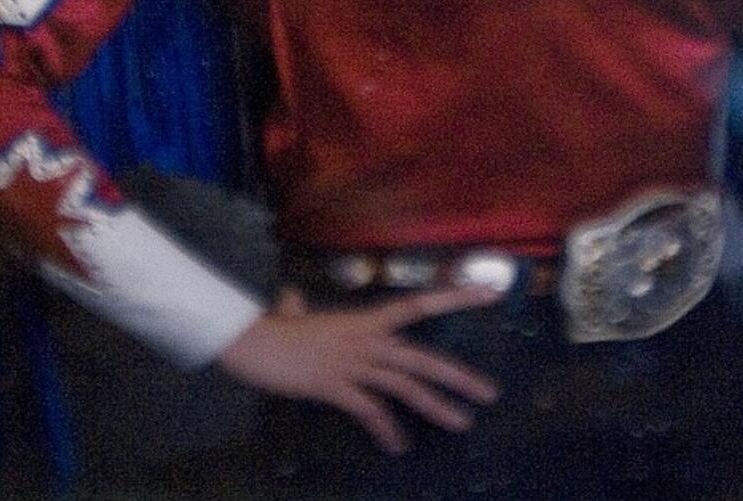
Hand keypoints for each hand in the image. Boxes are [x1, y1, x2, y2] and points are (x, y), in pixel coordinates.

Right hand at [218, 284, 501, 454]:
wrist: (252, 341)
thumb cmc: (275, 328)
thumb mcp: (296, 313)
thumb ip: (300, 308)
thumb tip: (290, 300)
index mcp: (366, 319)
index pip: (419, 303)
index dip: (454, 298)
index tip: (488, 295)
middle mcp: (366, 338)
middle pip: (421, 356)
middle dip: (458, 375)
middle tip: (490, 393)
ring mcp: (352, 362)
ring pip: (404, 384)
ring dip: (435, 405)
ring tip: (462, 423)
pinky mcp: (334, 386)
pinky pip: (369, 409)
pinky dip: (386, 429)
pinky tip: (399, 447)